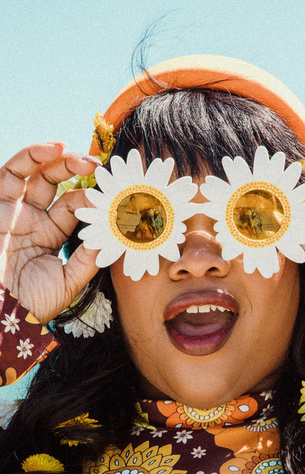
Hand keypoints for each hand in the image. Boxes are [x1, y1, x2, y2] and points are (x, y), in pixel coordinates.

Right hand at [0, 143, 99, 324]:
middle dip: (78, 171)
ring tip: (82, 156)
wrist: (6, 315)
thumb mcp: (69, 281)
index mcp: (49, 235)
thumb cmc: (33, 304)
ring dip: (57, 158)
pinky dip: (31, 157)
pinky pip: (11, 174)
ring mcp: (14, 211)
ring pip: (34, 173)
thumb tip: (112, 232)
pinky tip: (54, 149)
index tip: (114, 195)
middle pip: (55, 184)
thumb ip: (89, 257)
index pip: (73, 206)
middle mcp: (32, 219)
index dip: (93, 198)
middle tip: (101, 168)